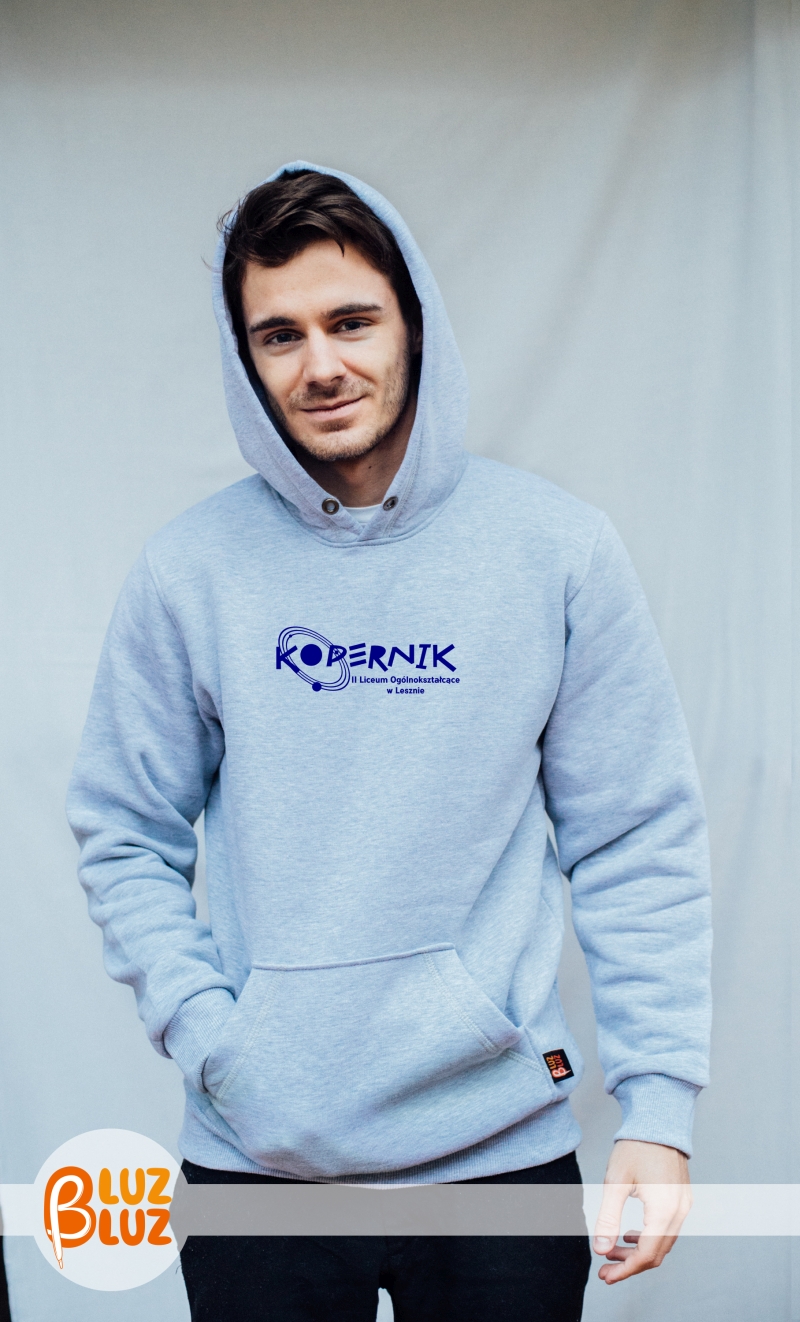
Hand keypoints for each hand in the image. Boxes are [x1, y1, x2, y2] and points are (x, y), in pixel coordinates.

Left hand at [592, 1139, 691, 1282]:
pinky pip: (668, 1230)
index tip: (605, 1276)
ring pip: (663, 1243)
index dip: (625, 1269)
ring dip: (639, 1252)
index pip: (646, 1255)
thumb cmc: (636, 1147)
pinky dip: (649, 1238)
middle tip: (605, 1270)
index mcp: (664, 1211)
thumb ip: (608, 1218)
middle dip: (630, 1265)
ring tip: (612, 1251)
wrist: (658, 1120)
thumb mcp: (615, 1182)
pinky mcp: (682, 1199)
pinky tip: (630, 1235)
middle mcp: (679, 1212)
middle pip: (657, 1254)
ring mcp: (684, 1206)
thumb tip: (600, 1250)